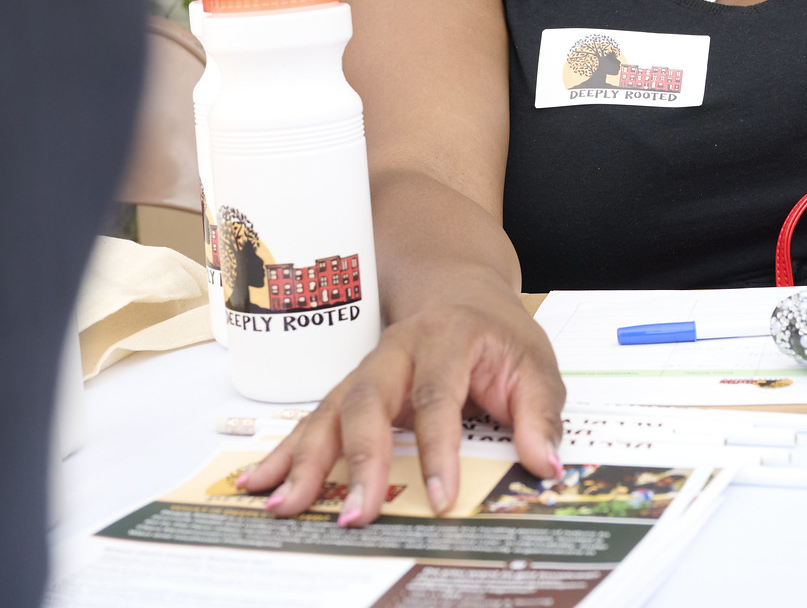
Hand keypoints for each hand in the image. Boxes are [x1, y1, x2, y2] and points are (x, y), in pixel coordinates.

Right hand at [235, 291, 563, 526]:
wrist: (459, 292)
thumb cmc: (498, 334)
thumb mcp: (536, 365)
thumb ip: (541, 415)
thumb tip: (546, 465)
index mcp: (448, 338)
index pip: (439, 396)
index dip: (439, 449)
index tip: (442, 497)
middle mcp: (398, 350)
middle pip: (368, 400)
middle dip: (360, 459)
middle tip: (357, 513)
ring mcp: (367, 368)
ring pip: (330, 410)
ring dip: (305, 459)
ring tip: (285, 504)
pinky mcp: (350, 389)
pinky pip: (315, 420)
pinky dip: (286, 453)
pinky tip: (261, 482)